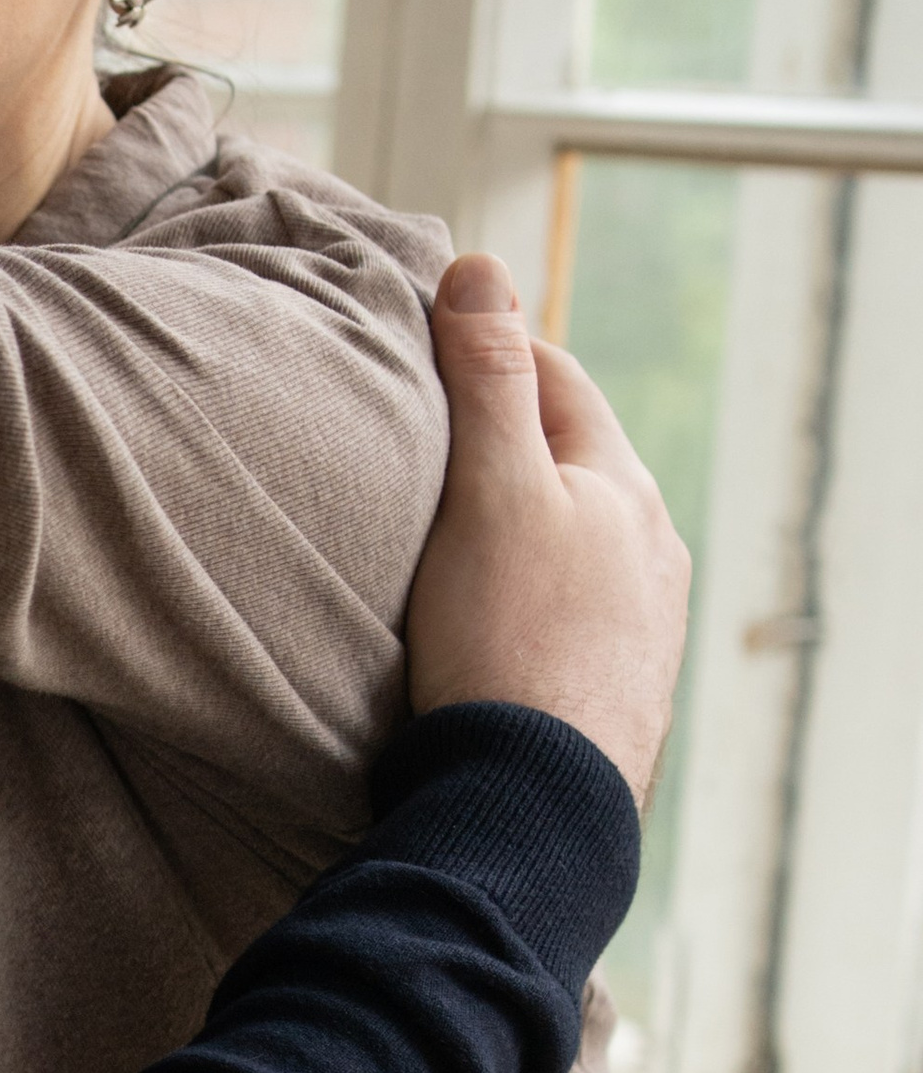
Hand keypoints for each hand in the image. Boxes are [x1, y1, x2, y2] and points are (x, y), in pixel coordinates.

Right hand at [407, 253, 688, 803]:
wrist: (532, 803)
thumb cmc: (507, 640)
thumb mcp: (489, 490)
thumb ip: (487, 381)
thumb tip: (482, 269)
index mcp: (624, 488)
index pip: (558, 380)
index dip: (492, 348)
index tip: (428, 342)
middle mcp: (651, 552)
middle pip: (569, 461)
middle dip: (504, 440)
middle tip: (422, 434)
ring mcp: (641, 628)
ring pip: (573, 543)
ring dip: (518, 524)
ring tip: (446, 530)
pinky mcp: (614, 692)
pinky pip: (568, 613)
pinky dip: (525, 593)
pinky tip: (484, 620)